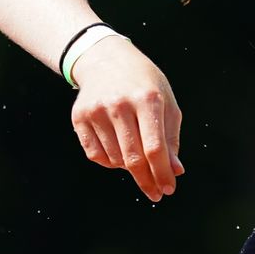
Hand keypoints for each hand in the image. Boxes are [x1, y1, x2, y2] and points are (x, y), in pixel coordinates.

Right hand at [68, 37, 184, 202]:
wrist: (106, 60)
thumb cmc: (144, 84)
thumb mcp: (166, 103)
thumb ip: (171, 138)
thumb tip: (174, 171)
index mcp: (148, 99)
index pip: (155, 147)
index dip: (162, 173)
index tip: (168, 190)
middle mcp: (120, 104)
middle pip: (133, 158)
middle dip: (147, 180)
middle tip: (156, 193)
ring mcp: (97, 111)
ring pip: (115, 160)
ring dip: (129, 167)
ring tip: (136, 153)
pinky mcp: (79, 117)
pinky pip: (96, 155)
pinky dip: (110, 161)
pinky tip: (118, 149)